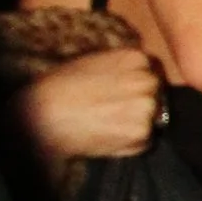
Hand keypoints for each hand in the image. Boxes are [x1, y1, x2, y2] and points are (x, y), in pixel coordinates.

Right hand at [13, 42, 165, 163]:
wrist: (44, 115)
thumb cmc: (62, 87)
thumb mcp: (94, 62)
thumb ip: (121, 67)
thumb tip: (137, 76)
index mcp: (136, 58)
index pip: (152, 70)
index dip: (139, 84)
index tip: (124, 92)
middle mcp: (147, 81)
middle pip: (157, 94)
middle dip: (141, 102)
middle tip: (114, 110)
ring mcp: (147, 109)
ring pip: (154, 118)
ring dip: (137, 123)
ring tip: (109, 123)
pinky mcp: (142, 135)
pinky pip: (146, 141)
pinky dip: (132, 143)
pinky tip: (108, 136)